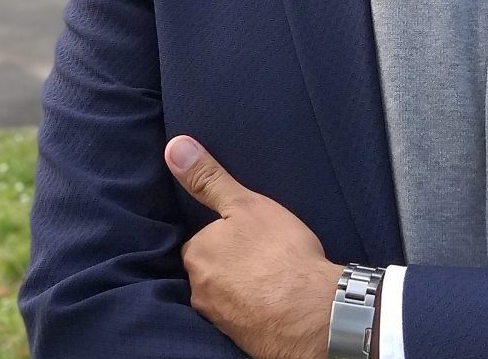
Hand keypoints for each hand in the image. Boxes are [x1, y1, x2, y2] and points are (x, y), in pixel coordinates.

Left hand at [166, 135, 340, 358]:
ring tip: (270, 280)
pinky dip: (255, 310)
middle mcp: (199, 291)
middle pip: (209, 271)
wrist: (312, 314)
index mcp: (197, 255)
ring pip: (225, 296)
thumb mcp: (245, 204)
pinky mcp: (239, 339)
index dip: (223, 237)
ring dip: (242, 289)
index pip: (201, 243)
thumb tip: (175, 148)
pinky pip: (243, 318)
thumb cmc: (280, 254)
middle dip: (229, 265)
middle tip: (261, 257)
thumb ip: (209, 179)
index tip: (245, 236)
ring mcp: (219, 318)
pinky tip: (275, 304)